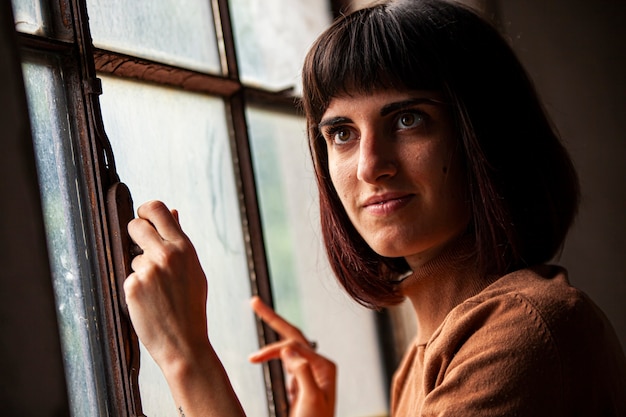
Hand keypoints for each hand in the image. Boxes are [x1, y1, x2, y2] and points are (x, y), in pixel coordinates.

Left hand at [124, 200, 209, 369]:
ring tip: (157, 291)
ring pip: (132, 256)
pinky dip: (135, 288)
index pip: (157, 208)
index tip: (144, 219)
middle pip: (136, 224)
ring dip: (139, 268)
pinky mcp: (133, 286)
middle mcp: (166, 254)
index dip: (145, 210)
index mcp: (184, 247)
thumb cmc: (191, 306)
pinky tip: (149, 302)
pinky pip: (128, 277)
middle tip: (142, 249)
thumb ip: (180, 240)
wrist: (185, 343)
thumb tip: (174, 212)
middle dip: (135, 234)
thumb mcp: (193, 270)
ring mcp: (148, 270)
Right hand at [249, 296, 335, 416]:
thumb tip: (289, 348)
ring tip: (257, 310)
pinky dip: (273, 352)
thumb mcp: (311, 399)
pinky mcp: (300, 383)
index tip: (253, 359)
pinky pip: (286, 360)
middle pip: (293, 336)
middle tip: (254, 301)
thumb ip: (303, 371)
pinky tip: (264, 350)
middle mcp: (319, 366)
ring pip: (288, 346)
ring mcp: (309, 374)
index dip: (274, 348)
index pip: (295, 346)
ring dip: (272, 333)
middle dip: (273, 318)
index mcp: (324, 367)